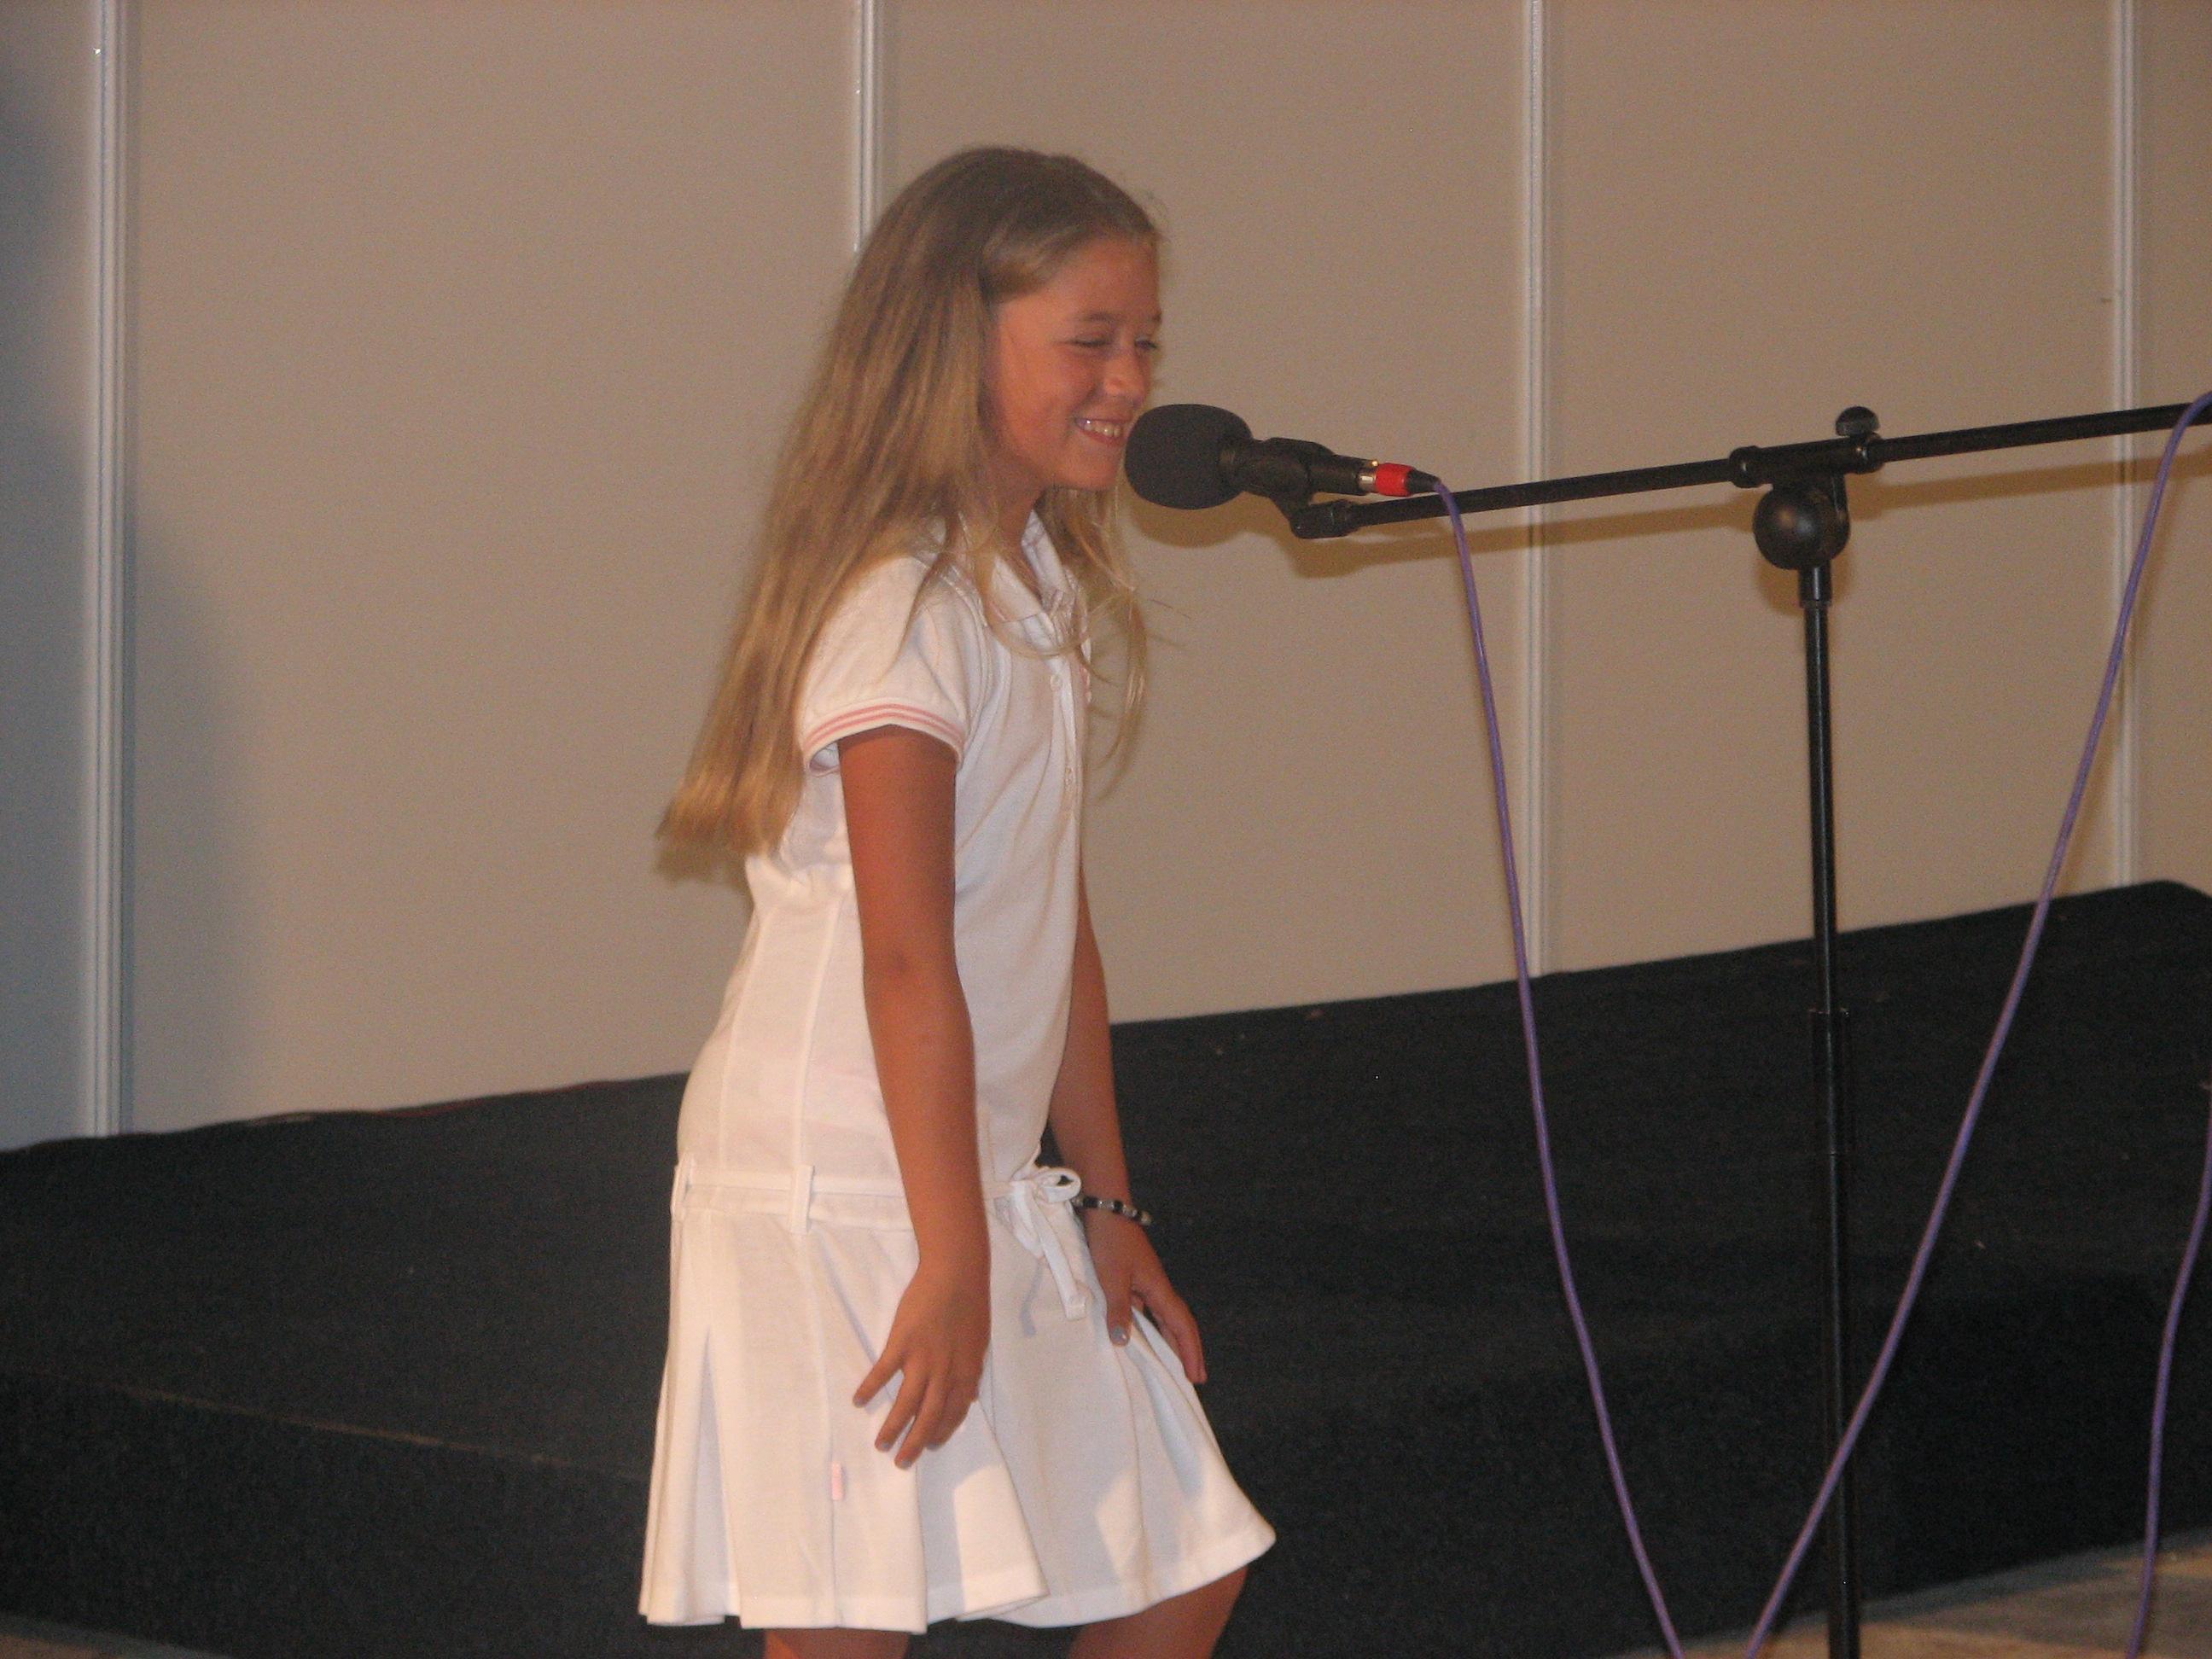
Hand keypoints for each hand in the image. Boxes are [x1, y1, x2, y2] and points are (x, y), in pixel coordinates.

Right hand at [853, 1251, 989, 1467]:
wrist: (956, 1274)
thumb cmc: (971, 1305)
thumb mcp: (979, 1344)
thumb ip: (971, 1372)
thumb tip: (969, 1398)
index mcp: (965, 1373)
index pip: (953, 1413)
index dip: (942, 1433)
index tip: (931, 1447)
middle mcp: (945, 1373)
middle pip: (929, 1417)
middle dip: (915, 1443)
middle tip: (902, 1462)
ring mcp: (922, 1359)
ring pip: (906, 1403)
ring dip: (892, 1427)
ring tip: (880, 1444)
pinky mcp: (901, 1343)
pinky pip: (883, 1372)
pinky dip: (870, 1388)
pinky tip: (859, 1401)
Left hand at [1083, 1210, 1206, 1384]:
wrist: (1106, 1213)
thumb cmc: (1111, 1244)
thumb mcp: (1112, 1279)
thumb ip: (1118, 1310)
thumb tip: (1123, 1343)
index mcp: (1159, 1290)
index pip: (1181, 1327)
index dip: (1190, 1352)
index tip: (1197, 1377)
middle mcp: (1158, 1289)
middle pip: (1180, 1325)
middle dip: (1189, 1351)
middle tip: (1195, 1378)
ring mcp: (1148, 1284)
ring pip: (1166, 1319)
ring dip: (1172, 1341)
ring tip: (1175, 1364)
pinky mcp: (1135, 1281)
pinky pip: (1151, 1312)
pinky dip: (1153, 1329)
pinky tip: (1144, 1338)